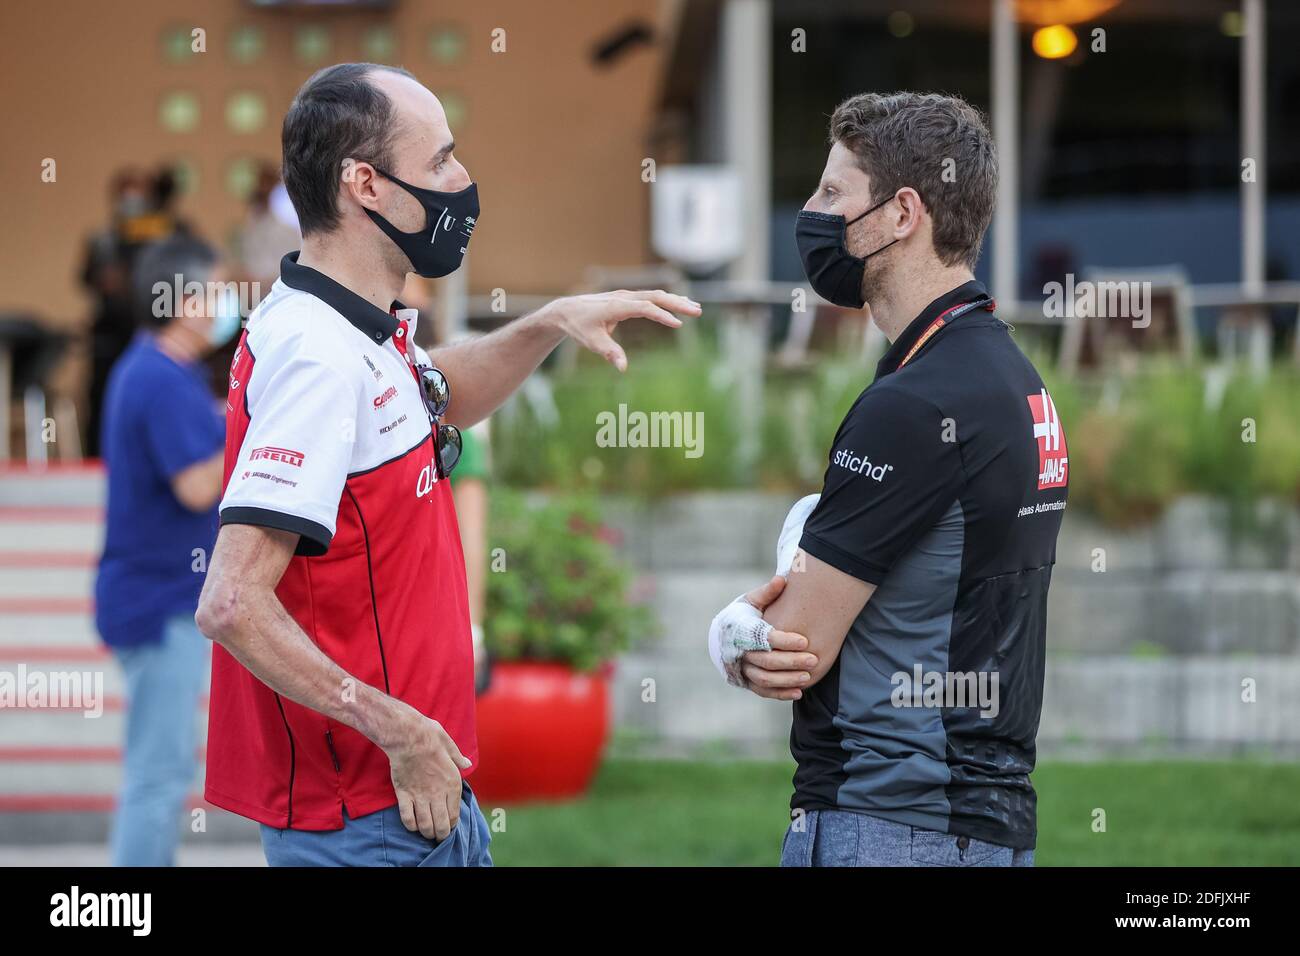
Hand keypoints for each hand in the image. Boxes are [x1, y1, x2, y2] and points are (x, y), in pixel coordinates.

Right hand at [384, 706, 471, 839]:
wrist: (408, 736)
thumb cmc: (430, 737)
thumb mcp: (450, 744)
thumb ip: (458, 757)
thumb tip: (467, 763)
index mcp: (452, 783)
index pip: (454, 814)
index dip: (452, 824)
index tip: (449, 826)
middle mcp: (438, 793)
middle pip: (441, 825)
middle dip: (441, 835)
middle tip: (438, 837)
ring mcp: (420, 796)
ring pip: (425, 824)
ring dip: (426, 832)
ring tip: (427, 834)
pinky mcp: (404, 794)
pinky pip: (407, 817)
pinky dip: (411, 825)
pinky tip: (413, 825)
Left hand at [543, 290, 700, 371]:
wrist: (567, 310)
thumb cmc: (579, 326)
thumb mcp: (592, 342)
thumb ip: (609, 353)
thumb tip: (623, 368)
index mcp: (616, 306)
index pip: (645, 308)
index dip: (662, 316)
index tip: (678, 324)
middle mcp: (624, 296)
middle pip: (655, 296)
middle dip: (677, 304)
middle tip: (697, 312)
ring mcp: (627, 295)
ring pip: (656, 294)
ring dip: (676, 301)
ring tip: (696, 309)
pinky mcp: (628, 298)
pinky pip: (651, 297)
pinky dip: (667, 301)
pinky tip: (680, 307)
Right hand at [739, 575, 818, 700]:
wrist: (728, 635)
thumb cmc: (746, 615)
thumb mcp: (753, 600)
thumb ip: (768, 592)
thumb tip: (781, 580)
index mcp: (742, 631)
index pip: (765, 639)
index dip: (785, 641)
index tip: (806, 641)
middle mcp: (741, 652)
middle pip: (767, 661)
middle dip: (791, 662)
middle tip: (814, 660)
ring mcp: (744, 668)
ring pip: (765, 679)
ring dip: (788, 680)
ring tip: (808, 676)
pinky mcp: (747, 681)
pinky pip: (764, 691)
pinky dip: (781, 694)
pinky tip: (799, 692)